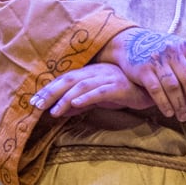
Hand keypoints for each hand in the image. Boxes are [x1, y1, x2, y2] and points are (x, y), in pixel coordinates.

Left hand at [29, 62, 152, 117]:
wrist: (152, 87)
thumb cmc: (124, 91)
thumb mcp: (99, 98)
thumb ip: (82, 102)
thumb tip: (63, 110)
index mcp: (90, 74)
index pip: (64, 80)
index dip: (48, 89)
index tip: (33, 101)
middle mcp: (96, 73)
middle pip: (68, 80)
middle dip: (51, 92)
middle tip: (36, 105)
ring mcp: (107, 79)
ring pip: (81, 86)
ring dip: (65, 98)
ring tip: (53, 111)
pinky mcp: (119, 87)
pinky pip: (100, 91)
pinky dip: (87, 97)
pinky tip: (76, 103)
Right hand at [102, 28, 185, 122]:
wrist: (131, 41)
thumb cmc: (162, 51)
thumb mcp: (182, 54)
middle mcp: (173, 52)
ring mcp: (157, 59)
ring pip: (173, 86)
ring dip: (180, 105)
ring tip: (183, 117)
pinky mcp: (143, 69)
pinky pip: (156, 89)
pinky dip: (164, 103)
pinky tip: (169, 113)